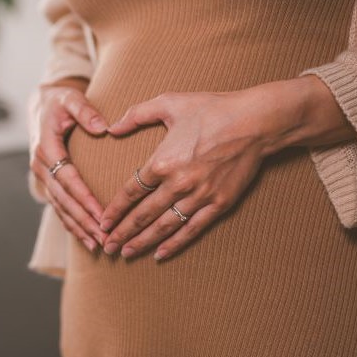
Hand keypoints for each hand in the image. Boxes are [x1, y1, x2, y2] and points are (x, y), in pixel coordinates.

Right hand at [29, 77, 109, 251]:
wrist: (41, 105)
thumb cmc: (59, 101)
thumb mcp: (70, 98)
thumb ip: (85, 111)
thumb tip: (103, 127)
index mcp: (46, 148)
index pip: (68, 178)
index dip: (85, 198)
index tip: (103, 214)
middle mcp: (41, 166)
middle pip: (64, 199)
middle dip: (84, 220)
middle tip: (105, 237)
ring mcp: (42, 176)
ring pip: (60, 207)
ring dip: (78, 227)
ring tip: (98, 244)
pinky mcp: (47, 181)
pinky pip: (59, 206)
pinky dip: (71, 223)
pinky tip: (86, 238)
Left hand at [97, 77, 343, 260]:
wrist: (255, 121)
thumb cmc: (211, 109)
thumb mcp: (168, 102)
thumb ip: (136, 114)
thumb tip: (111, 128)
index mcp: (162, 161)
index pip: (130, 192)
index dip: (114, 209)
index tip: (102, 222)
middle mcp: (178, 183)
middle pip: (143, 215)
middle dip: (122, 232)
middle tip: (106, 246)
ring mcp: (200, 196)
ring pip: (164, 226)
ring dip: (143, 242)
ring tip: (126, 253)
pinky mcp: (219, 204)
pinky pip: (192, 229)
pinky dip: (175, 244)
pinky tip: (160, 254)